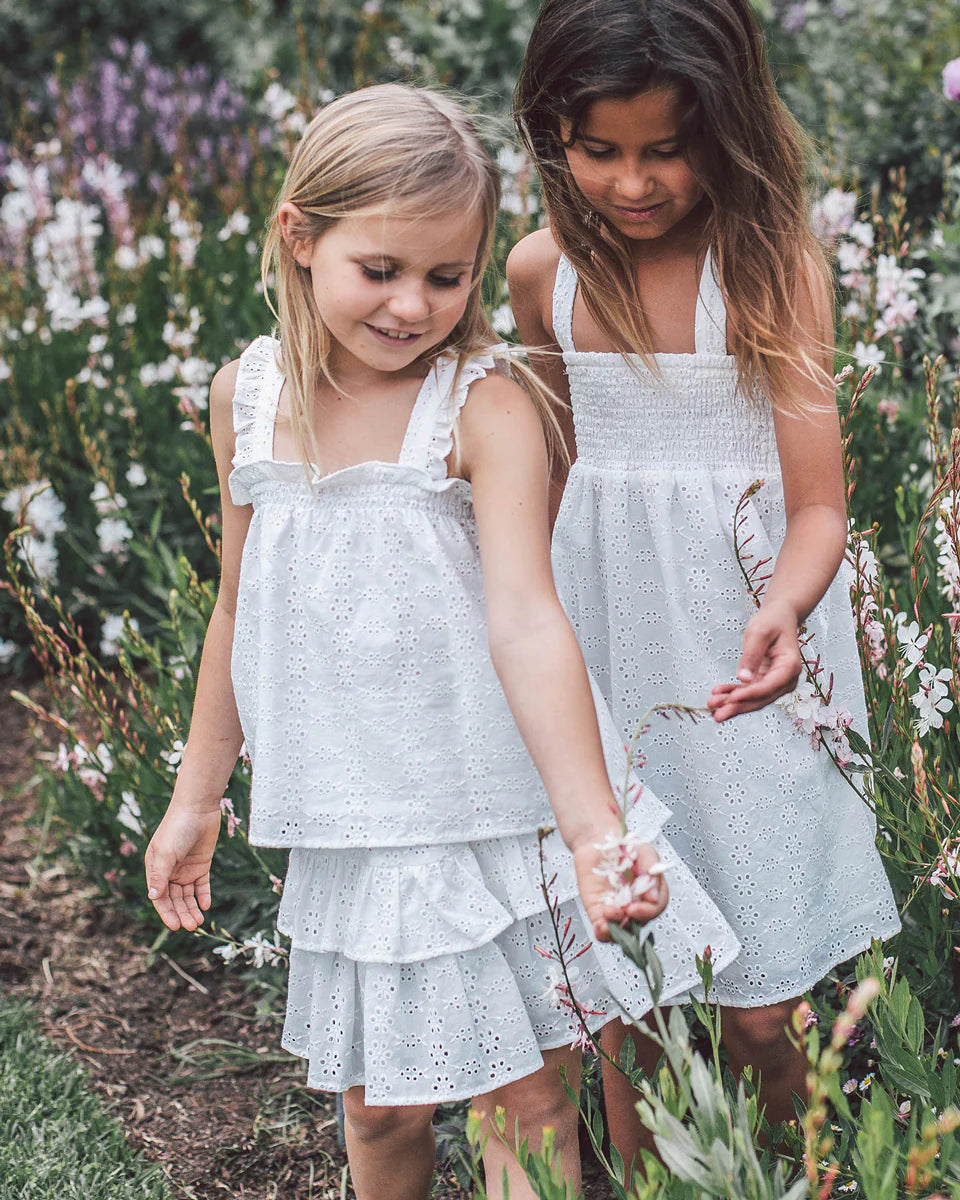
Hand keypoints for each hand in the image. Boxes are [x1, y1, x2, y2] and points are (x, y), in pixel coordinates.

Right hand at [144, 805, 220, 930]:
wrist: (198, 809)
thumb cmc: (177, 828)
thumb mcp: (166, 853)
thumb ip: (160, 875)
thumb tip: (153, 897)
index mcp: (155, 869)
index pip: (159, 897)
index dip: (166, 913)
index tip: (175, 926)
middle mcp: (169, 872)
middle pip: (175, 899)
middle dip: (181, 913)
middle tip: (191, 926)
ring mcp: (186, 869)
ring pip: (188, 895)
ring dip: (192, 908)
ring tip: (198, 921)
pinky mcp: (201, 864)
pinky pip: (201, 885)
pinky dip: (203, 895)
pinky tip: (206, 905)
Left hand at [572, 833, 668, 942]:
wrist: (599, 842)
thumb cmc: (624, 847)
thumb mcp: (644, 852)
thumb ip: (651, 869)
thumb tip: (654, 897)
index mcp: (651, 892)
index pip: (655, 908)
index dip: (647, 911)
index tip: (635, 907)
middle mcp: (636, 905)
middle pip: (638, 924)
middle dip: (631, 921)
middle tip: (622, 910)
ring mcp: (618, 911)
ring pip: (621, 932)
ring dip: (616, 929)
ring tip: (608, 913)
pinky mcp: (599, 912)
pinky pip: (603, 930)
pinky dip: (603, 932)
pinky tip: (600, 925)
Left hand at [707, 601, 802, 720]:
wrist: (779, 617)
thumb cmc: (771, 621)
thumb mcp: (759, 633)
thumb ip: (751, 656)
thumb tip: (743, 679)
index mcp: (790, 666)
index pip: (769, 686)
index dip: (749, 694)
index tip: (731, 698)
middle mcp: (787, 679)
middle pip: (761, 698)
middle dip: (738, 707)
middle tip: (717, 715)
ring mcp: (776, 683)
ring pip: (753, 699)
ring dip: (732, 704)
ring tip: (711, 706)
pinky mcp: (765, 681)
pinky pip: (748, 692)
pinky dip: (732, 694)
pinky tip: (717, 695)